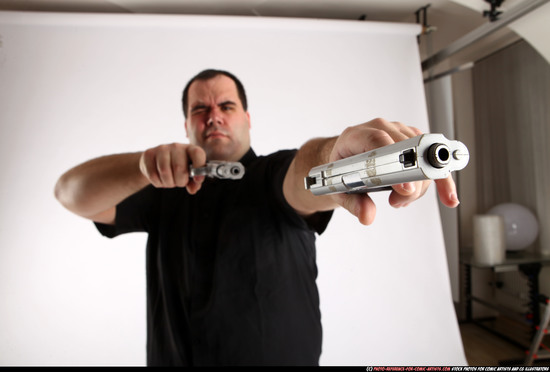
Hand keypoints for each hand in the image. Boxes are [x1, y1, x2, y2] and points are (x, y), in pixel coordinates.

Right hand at [139, 143, 206, 193]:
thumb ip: (194, 182)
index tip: (197, 179)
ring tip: (170, 182)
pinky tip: (160, 180)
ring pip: (165, 172)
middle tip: (179, 182)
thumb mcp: (188, 174)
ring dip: (168, 183)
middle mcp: (176, 146)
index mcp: (190, 149)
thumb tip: (193, 189)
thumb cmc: (176, 168)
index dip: (199, 167)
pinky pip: (153, 175)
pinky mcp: (149, 154)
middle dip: (180, 181)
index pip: (198, 154)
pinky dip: (158, 183)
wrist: (156, 162)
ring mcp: (162, 149)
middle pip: (179, 168)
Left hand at [329, 118, 459, 224]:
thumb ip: (352, 203)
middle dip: (410, 182)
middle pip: (407, 150)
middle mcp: (380, 128)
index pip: (379, 140)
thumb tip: (367, 215)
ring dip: (418, 186)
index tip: (405, 188)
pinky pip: (430, 159)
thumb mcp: (337, 188)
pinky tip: (442, 197)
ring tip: (398, 200)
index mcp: (356, 136)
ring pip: (422, 156)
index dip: (396, 162)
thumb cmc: (340, 169)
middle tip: (397, 202)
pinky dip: (438, 180)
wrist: (343, 159)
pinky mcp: (411, 141)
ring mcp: (398, 132)